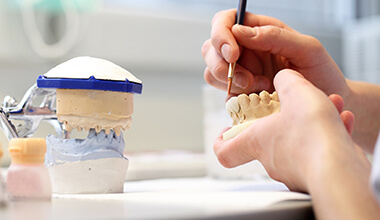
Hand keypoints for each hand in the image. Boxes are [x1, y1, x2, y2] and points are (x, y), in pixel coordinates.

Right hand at [202, 9, 348, 99]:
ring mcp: (241, 72)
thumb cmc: (321, 72)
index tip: (233, 54)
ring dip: (230, 83)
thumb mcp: (307, 48)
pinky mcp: (241, 93)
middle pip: (210, 48)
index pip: (225, 21)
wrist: (328, 102)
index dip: (220, 34)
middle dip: (222, 66)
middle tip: (248, 80)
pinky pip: (224, 94)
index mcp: (259, 31)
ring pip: (212, 72)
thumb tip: (239, 32)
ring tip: (261, 88)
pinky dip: (236, 98)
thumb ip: (275, 36)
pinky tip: (259, 99)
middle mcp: (246, 50)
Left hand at [213, 69, 363, 191]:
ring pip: (299, 139)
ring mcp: (293, 171)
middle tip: (296, 103)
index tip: (227, 130)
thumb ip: (285, 79)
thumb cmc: (310, 135)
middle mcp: (271, 160)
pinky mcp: (316, 175)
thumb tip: (284, 77)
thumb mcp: (295, 91)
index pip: (224, 151)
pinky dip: (329, 133)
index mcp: (256, 142)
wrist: (339, 169)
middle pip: (267, 137)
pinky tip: (342, 119)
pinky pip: (319, 150)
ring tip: (329, 105)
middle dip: (284, 116)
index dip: (221, 140)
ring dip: (312, 120)